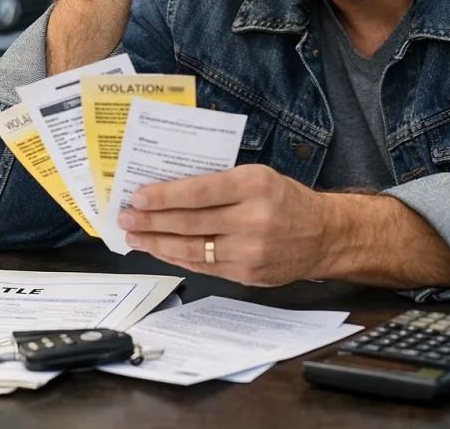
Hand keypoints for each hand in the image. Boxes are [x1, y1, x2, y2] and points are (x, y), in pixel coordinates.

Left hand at [118, 164, 328, 286]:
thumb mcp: (257, 175)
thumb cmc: (285, 199)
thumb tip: (168, 187)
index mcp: (253, 185)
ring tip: (134, 235)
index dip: (163, 196)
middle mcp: (252, 219)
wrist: (324, 235)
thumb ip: (218, 181)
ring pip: (192, 249)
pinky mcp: (247, 274)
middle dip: (151, 220)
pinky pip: (203, 266)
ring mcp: (250, 251)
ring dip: (156, 242)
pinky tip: (159, 249)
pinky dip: (177, 258)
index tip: (137, 196)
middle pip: (189, 222)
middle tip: (125, 217)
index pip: (197, 192)